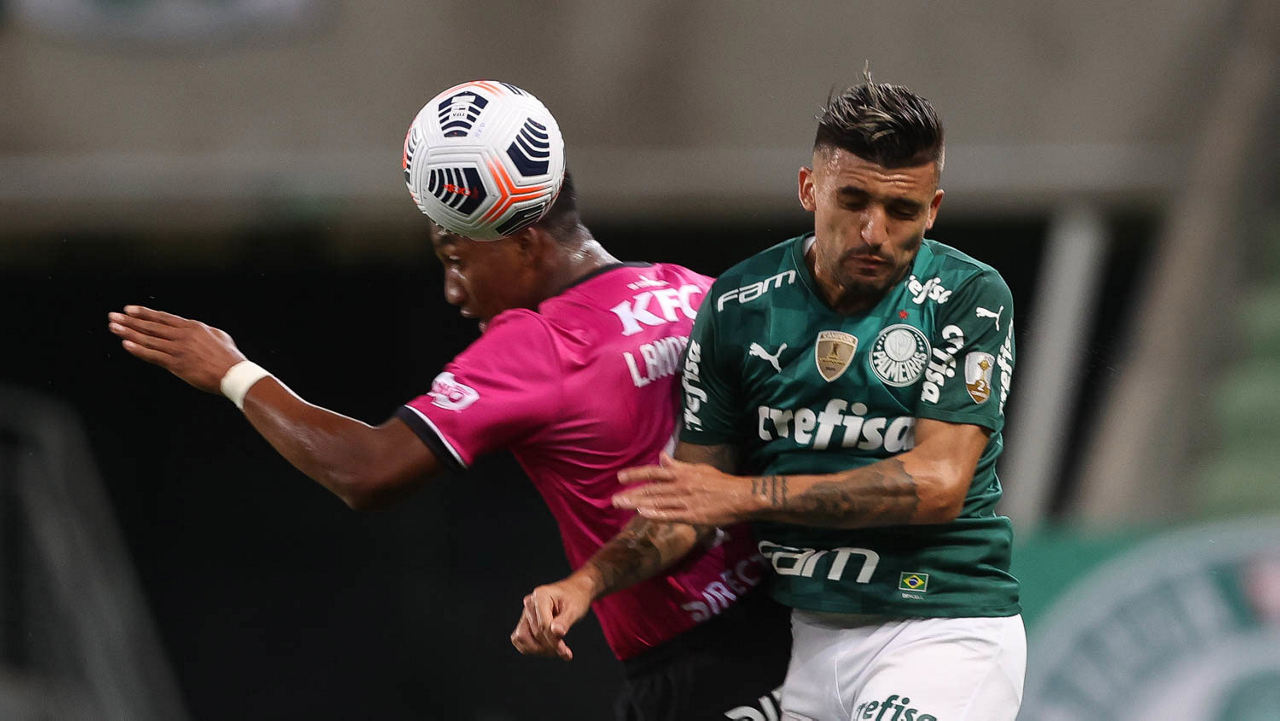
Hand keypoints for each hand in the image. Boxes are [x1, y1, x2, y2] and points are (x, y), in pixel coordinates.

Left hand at [108, 305, 245, 393]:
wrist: (233, 374)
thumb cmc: (229, 357)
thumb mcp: (217, 335)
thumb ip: (201, 331)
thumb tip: (193, 328)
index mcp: (192, 327)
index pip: (163, 318)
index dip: (144, 313)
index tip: (129, 310)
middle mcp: (183, 336)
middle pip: (151, 326)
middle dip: (130, 321)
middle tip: (113, 317)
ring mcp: (178, 350)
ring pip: (148, 339)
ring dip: (129, 333)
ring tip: (114, 328)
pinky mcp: (176, 364)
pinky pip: (153, 356)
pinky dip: (139, 350)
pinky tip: (126, 345)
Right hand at [509, 575, 595, 660]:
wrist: (574, 592)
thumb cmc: (576, 599)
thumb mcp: (575, 609)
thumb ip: (565, 621)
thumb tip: (557, 633)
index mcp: (540, 595)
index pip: (543, 625)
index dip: (554, 642)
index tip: (566, 653)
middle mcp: (529, 603)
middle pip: (536, 633)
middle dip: (550, 646)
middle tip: (565, 652)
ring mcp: (525, 612)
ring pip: (522, 638)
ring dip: (539, 649)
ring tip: (555, 651)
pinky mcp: (525, 621)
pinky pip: (519, 639)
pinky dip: (531, 648)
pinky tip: (546, 649)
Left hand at [613, 453, 757, 525]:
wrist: (740, 497)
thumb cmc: (720, 482)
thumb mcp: (698, 469)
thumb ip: (679, 464)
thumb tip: (662, 456)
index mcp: (682, 473)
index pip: (654, 472)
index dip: (636, 474)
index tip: (620, 477)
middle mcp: (681, 485)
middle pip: (651, 489)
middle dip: (631, 494)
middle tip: (613, 499)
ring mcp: (686, 501)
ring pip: (657, 502)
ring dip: (637, 504)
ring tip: (622, 506)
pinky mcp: (692, 515)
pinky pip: (670, 514)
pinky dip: (656, 514)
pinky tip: (642, 513)